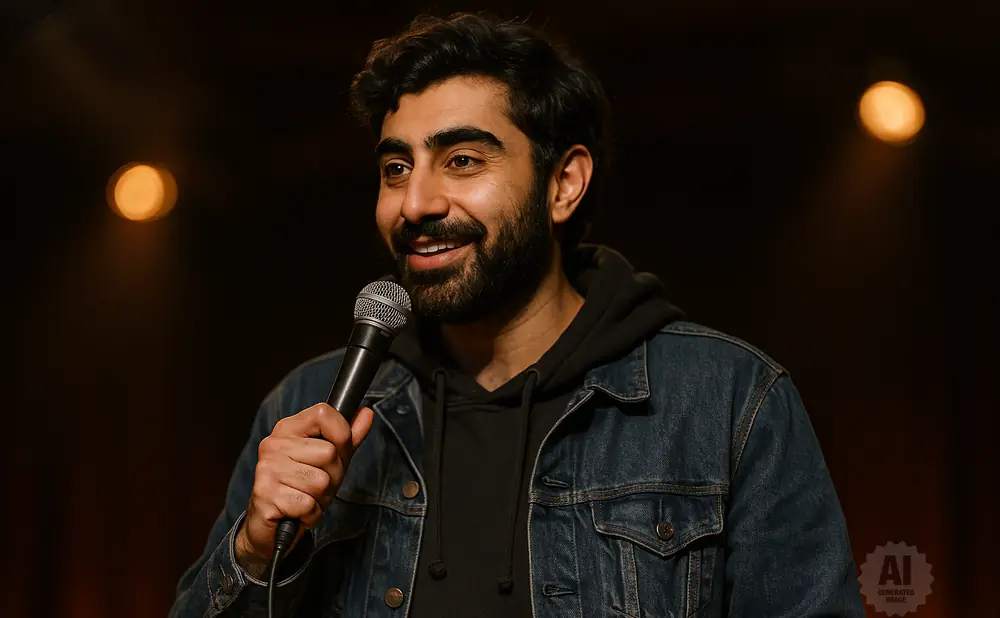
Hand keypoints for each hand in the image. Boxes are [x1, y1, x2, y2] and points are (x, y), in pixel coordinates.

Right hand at [234, 403, 374, 575]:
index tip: (337, 453)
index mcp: (288, 429)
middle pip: (329, 453)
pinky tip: (298, 512)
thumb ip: (347, 437)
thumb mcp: (329, 461)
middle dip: (333, 476)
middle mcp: (274, 444)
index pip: (324, 414)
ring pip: (321, 481)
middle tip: (317, 487)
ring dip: (321, 498)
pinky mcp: (265, 495)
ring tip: (306, 498)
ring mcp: (267, 469)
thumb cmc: (302, 489)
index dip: (342, 436)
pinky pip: (309, 504)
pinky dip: (311, 514)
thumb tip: (367, 413)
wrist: (272, 527)